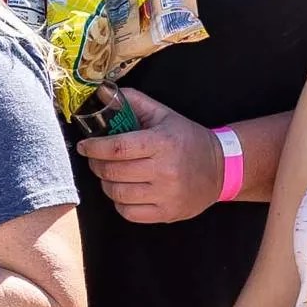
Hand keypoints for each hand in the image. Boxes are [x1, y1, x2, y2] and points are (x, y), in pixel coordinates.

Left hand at [76, 87, 224, 223]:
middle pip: (113, 171)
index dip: (95, 147)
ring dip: (106, 183)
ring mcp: (166, 195)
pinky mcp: (166, 213)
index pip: (118, 147)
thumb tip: (104, 93)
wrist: (221, 168)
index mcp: (162, 143)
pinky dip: (120, 202)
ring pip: (117, 193)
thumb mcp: (164, 115)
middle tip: (96, 159)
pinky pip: (128, 212)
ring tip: (110, 174)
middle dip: (97, 164)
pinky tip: (125, 191)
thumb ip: (135, 102)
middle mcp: (165, 170)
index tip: (84, 146)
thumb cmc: (187, 139)